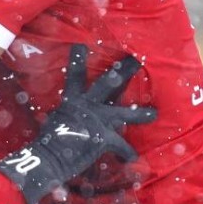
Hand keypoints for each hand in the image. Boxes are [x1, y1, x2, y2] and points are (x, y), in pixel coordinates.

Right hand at [0, 45, 155, 203]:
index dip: (77, 59)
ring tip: (154, 114)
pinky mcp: (104, 138)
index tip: (82, 45)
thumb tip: (58, 116)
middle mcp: (88, 105)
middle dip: (124, 71)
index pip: (75, 74)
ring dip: (141, 114)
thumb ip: (63, 115)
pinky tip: (132, 158)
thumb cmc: (48, 141)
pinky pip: (122, 146)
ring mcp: (98, 120)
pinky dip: (127, 153)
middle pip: (109, 83)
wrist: (50, 158)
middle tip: (137, 60)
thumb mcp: (54, 121)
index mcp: (72, 100)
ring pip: (125, 113)